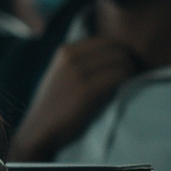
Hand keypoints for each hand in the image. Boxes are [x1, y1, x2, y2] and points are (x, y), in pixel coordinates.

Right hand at [12, 36, 136, 159]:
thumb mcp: (61, 74)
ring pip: (121, 61)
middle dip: (127, 62)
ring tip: (125, 87)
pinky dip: (126, 84)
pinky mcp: (86, 90)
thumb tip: (114, 53)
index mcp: (65, 50)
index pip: (106, 41)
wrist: (41, 129)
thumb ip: (80, 60)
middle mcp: (70, 57)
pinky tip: (121, 94)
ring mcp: (77, 72)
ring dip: (129, 73)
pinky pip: (119, 77)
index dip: (119, 53)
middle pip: (116, 48)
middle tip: (128, 79)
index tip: (121, 69)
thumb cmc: (55, 105)